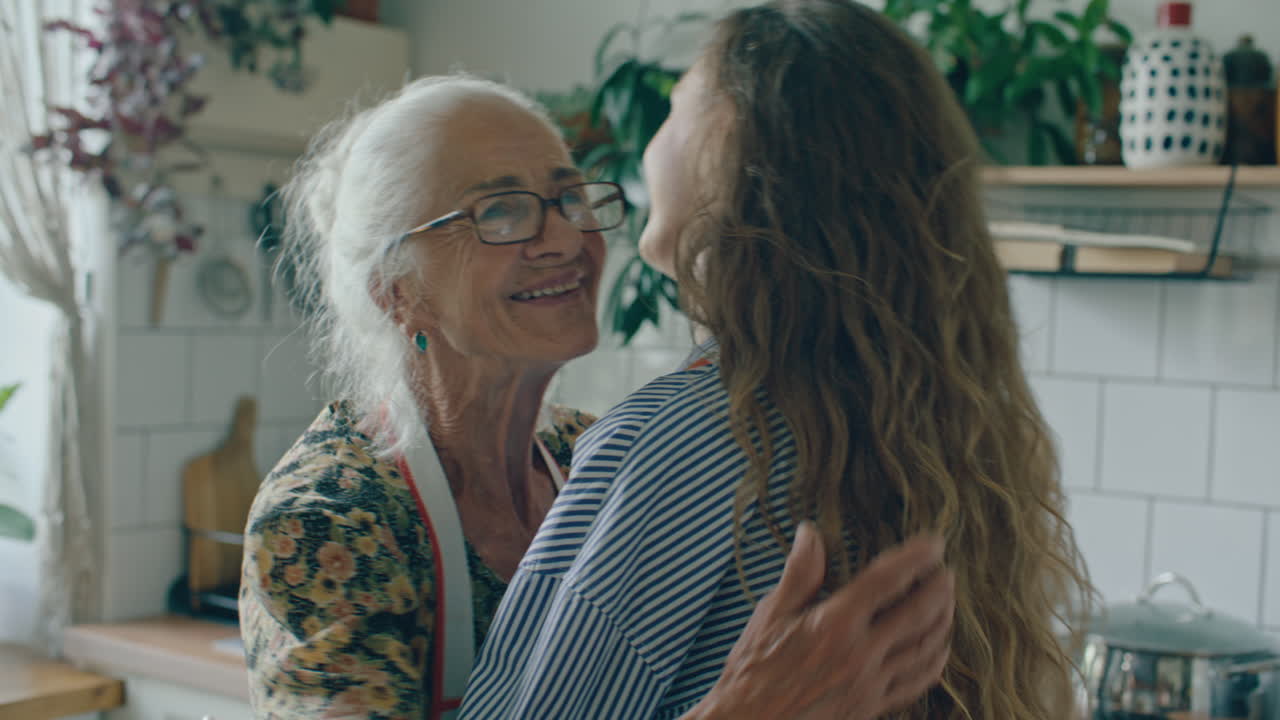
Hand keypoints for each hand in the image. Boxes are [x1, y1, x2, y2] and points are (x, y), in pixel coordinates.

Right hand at [686, 522, 954, 719]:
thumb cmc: (754, 669)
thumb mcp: (770, 614)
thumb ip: (799, 573)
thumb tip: (810, 533)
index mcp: (834, 623)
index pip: (886, 581)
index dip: (915, 558)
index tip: (933, 544)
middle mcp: (859, 652)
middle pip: (918, 614)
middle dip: (939, 589)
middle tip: (947, 572)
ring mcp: (870, 682)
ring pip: (924, 648)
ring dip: (942, 621)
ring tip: (948, 602)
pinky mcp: (872, 705)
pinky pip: (916, 681)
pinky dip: (935, 661)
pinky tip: (938, 648)